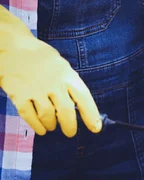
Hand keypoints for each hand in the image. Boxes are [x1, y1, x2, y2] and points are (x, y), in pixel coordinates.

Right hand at [0, 7, 101, 136]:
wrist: (12, 47)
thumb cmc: (41, 58)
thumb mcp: (62, 66)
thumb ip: (70, 85)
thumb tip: (80, 107)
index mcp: (68, 75)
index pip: (84, 98)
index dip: (91, 115)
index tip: (96, 129)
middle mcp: (54, 84)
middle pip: (66, 112)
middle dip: (70, 126)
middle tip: (70, 133)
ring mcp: (35, 90)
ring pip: (48, 116)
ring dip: (52, 125)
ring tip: (53, 127)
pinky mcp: (19, 95)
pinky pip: (30, 116)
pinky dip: (36, 126)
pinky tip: (41, 129)